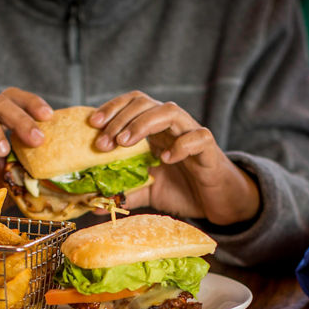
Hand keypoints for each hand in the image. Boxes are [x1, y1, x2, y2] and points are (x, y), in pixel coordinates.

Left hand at [89, 91, 259, 224]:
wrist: (216, 202)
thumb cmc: (183, 189)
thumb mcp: (148, 192)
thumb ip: (125, 193)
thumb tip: (96, 205)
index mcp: (155, 130)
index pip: (132, 103)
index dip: (112, 108)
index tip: (92, 125)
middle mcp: (172, 126)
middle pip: (146, 102)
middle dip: (120, 119)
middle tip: (103, 143)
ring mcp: (191, 134)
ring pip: (170, 111)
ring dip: (144, 123)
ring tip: (125, 143)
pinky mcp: (209, 150)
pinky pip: (198, 137)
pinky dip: (181, 145)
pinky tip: (166, 159)